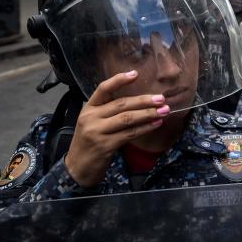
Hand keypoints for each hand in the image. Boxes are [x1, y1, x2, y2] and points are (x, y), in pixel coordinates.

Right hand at [64, 71, 170, 187]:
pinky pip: (129, 134)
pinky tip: (156, 124)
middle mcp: (90, 117)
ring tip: (164, 111)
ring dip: (148, 114)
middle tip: (161, 99)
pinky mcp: (104, 145)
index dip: (119, 80)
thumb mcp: (94, 122)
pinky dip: (145, 128)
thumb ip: (110, 111)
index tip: (135, 73)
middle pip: (121, 104)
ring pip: (127, 118)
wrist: (77, 168)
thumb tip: (140, 101)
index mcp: (88, 108)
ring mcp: (96, 132)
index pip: (103, 89)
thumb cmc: (91, 142)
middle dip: (144, 100)